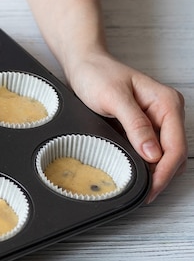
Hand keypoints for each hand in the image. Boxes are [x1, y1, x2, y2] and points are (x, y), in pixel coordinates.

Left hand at [65, 51, 186, 202]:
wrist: (84, 64)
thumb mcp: (114, 98)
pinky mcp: (142, 126)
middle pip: (173, 154)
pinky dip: (143, 164)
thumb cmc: (98, 75)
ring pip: (163, 155)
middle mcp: (166, 112)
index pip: (175, 146)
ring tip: (138, 189)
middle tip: (143, 196)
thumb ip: (135, 125)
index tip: (150, 189)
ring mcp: (155, 120)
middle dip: (161, 177)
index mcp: (166, 103)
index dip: (164, 172)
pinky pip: (149, 151)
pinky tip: (132, 174)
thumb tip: (152, 153)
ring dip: (154, 173)